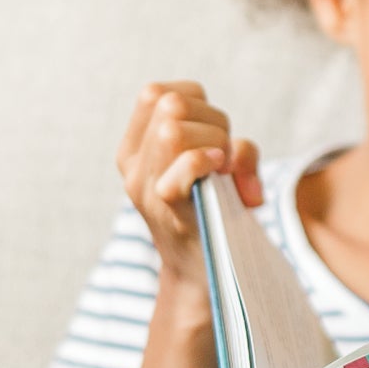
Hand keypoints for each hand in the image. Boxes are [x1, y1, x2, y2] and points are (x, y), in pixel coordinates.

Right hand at [117, 81, 261, 291]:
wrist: (205, 274)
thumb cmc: (216, 213)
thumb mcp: (220, 171)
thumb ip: (233, 148)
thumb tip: (235, 156)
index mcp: (134, 148)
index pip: (157, 93)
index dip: (197, 103)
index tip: (211, 135)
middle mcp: (132, 165)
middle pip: (170, 104)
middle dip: (213, 121)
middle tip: (224, 157)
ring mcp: (145, 188)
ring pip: (173, 128)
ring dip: (215, 141)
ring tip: (224, 171)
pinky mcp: (168, 210)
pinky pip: (184, 166)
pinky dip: (206, 160)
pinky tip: (221, 174)